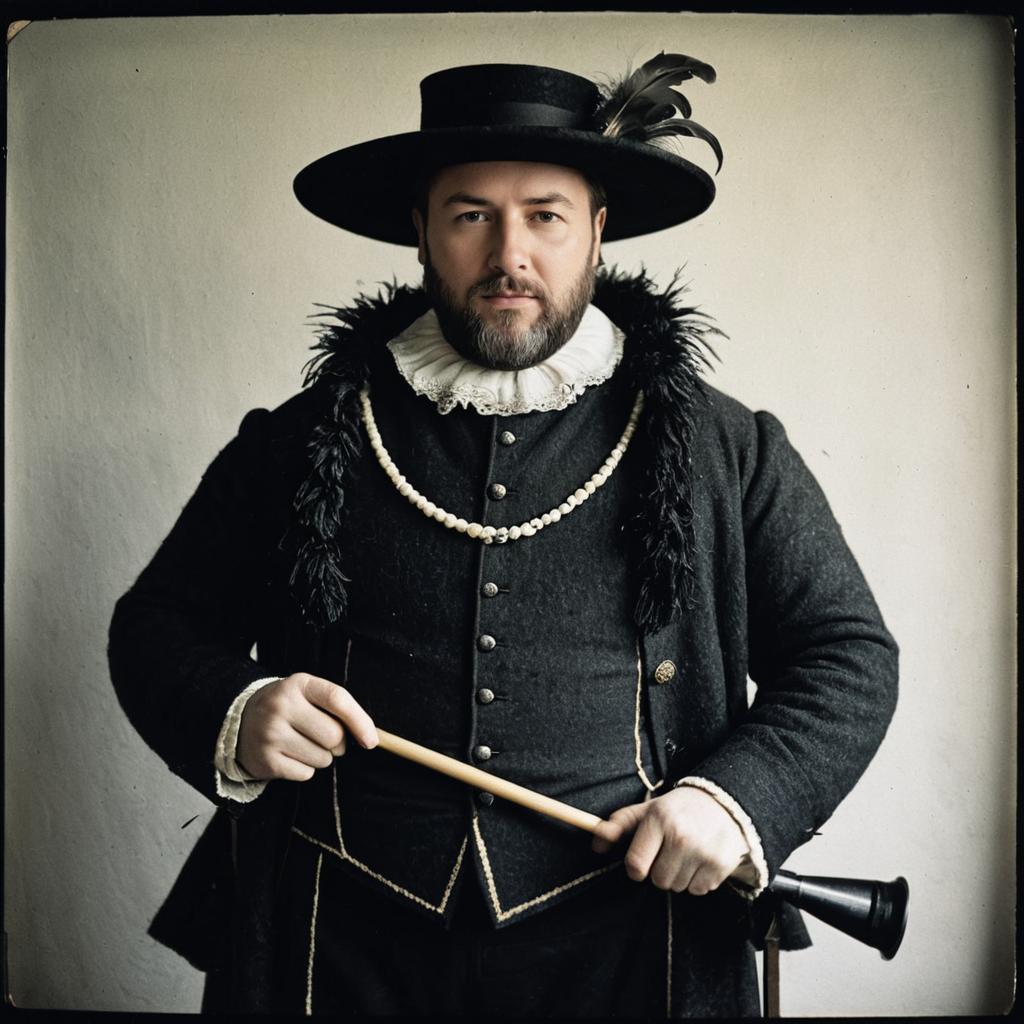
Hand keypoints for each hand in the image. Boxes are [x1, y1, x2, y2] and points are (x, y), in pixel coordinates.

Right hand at [236, 672, 377, 781]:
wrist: (241, 720)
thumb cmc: (289, 708)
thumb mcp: (308, 694)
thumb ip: (338, 707)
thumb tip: (370, 737)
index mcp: (299, 685)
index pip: (337, 699)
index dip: (360, 721)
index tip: (372, 741)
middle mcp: (282, 706)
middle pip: (333, 736)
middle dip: (338, 743)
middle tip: (324, 738)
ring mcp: (271, 734)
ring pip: (322, 758)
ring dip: (321, 757)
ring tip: (302, 744)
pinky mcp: (265, 760)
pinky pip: (305, 774)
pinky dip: (305, 769)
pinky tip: (290, 755)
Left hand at [591, 785, 749, 894]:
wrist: (723, 802)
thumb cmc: (678, 809)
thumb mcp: (648, 810)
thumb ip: (619, 825)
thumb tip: (596, 845)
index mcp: (659, 819)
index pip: (635, 865)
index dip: (635, 867)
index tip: (642, 860)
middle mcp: (681, 835)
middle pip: (657, 880)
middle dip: (660, 870)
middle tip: (670, 851)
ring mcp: (703, 851)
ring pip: (677, 887)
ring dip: (679, 876)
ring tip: (687, 854)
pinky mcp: (720, 864)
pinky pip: (698, 890)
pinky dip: (698, 880)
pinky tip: (702, 859)